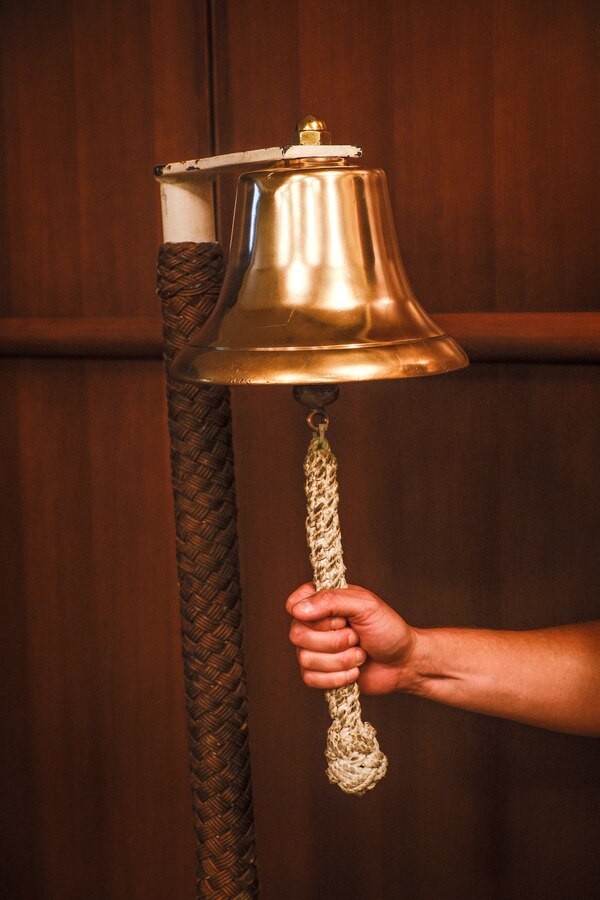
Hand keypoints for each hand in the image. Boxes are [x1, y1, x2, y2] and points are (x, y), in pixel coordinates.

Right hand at [286, 583, 417, 693]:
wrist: (403, 663)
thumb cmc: (387, 629)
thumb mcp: (365, 606)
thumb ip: (331, 600)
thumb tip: (297, 609)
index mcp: (322, 602)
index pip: (293, 604)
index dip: (313, 616)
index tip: (340, 618)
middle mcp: (314, 625)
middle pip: (297, 635)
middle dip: (334, 641)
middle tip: (356, 637)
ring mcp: (315, 650)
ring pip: (305, 659)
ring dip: (340, 660)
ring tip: (359, 654)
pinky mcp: (319, 674)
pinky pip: (310, 679)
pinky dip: (337, 677)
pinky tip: (354, 671)